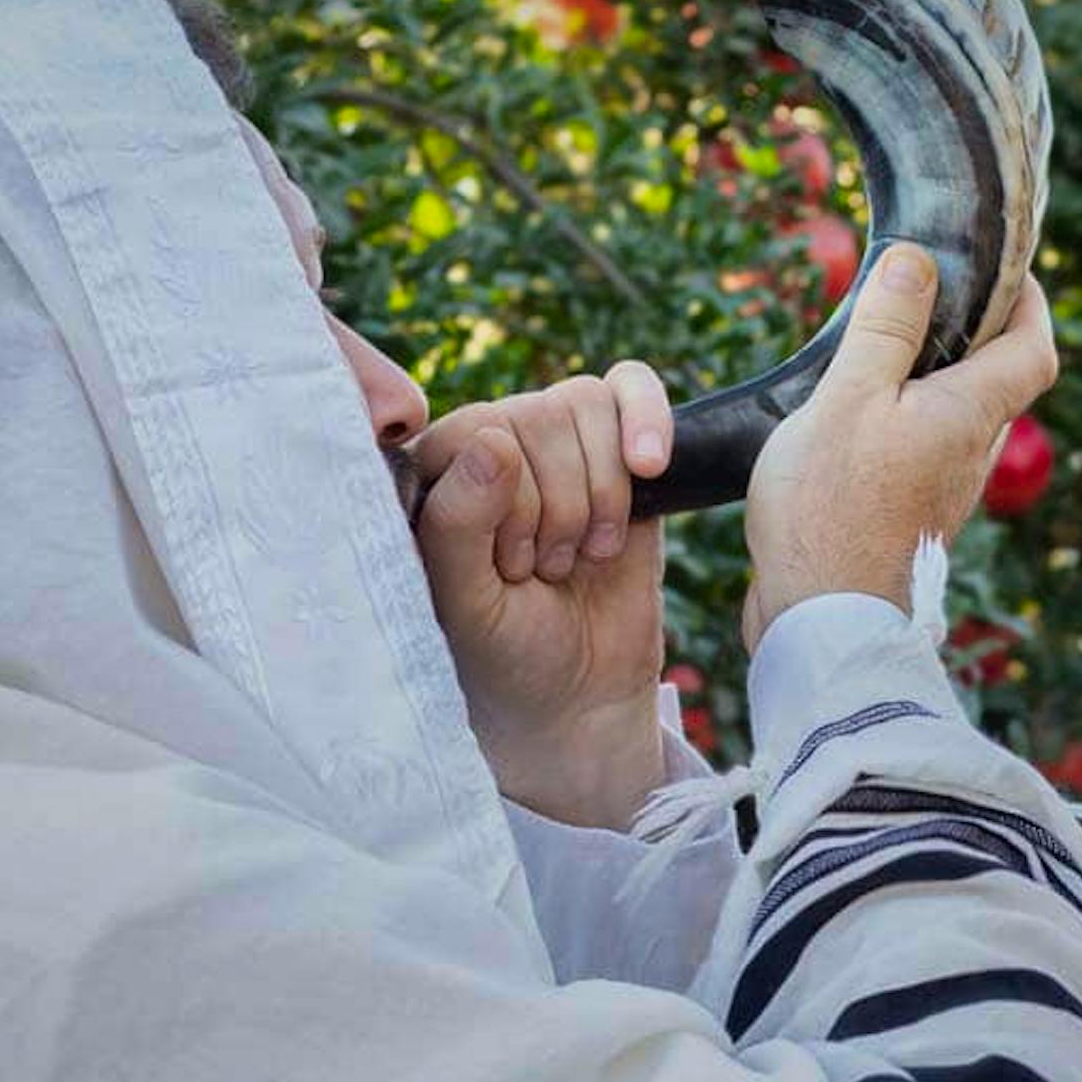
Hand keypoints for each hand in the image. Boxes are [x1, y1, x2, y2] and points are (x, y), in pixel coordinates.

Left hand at [411, 362, 675, 829]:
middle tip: (547, 570)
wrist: (580, 694)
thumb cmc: (503, 654)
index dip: (509, 501)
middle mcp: (487, 445)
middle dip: (558, 508)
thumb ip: (460, 525)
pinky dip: (646, 419)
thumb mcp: (466, 605)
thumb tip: (496, 441)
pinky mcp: (616, 451)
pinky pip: (628, 386)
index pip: (476, 432)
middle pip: (537, 415)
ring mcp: (553, 444)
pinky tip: (649, 467)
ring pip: (584, 406)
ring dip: (601, 494)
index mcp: (432, 475)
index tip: (511, 569)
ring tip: (585, 553)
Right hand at [742, 243, 1057, 649]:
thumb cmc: (832, 511)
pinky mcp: (910, 520)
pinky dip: (904, 422)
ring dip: (932, 379)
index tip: (1003, 269)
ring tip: (876, 350)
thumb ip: (886, 328)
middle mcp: (971, 456)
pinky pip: (923, 454)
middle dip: (974, 332)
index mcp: (971, 416)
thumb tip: (918, 260)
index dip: (1030, 302)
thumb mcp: (849, 398)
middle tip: (923, 295)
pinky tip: (851, 421)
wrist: (820, 624)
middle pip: (998, 381)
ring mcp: (944, 493)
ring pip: (958, 420)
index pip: (1035, 348)